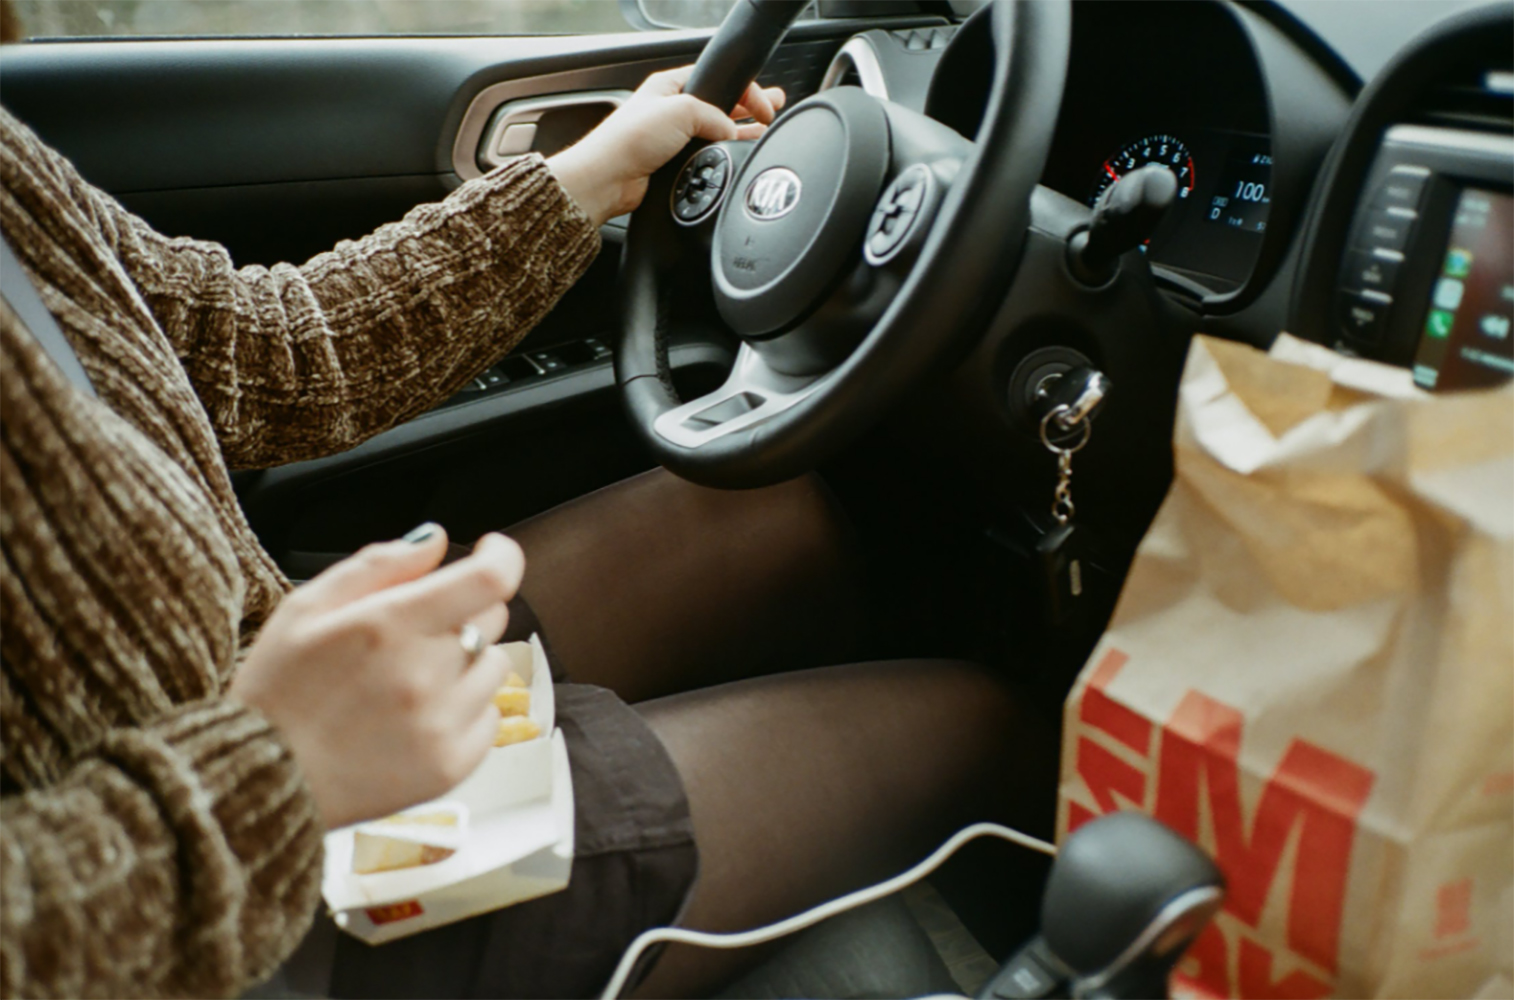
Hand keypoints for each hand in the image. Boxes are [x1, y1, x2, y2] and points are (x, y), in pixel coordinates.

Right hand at [231, 525, 522, 829]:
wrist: (258, 780)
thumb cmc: (277, 689)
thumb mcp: (306, 606)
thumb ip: (379, 564)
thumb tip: (436, 538)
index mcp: (388, 626)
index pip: (488, 580)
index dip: (501, 557)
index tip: (491, 552)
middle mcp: (423, 674)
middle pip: (492, 617)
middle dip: (463, 611)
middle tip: (415, 632)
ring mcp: (440, 724)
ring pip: (494, 666)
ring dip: (466, 663)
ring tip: (410, 681)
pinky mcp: (450, 766)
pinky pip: (489, 718)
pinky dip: (466, 711)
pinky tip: (418, 717)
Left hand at [548, 66, 785, 224]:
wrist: (608, 179)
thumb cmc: (628, 139)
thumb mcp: (682, 110)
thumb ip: (715, 116)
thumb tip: (731, 132)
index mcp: (670, 86)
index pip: (716, 79)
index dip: (745, 89)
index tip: (765, 105)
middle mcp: (671, 111)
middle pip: (719, 105)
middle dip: (747, 108)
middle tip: (772, 111)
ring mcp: (673, 139)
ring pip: (715, 133)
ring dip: (739, 133)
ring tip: (763, 133)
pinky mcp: (673, 165)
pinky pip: (706, 157)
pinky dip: (724, 156)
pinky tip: (738, 156)